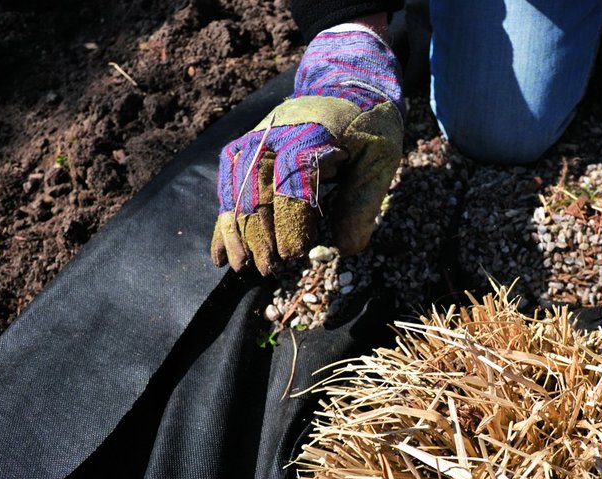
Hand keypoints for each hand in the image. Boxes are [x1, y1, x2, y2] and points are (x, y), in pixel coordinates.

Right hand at [211, 25, 403, 274]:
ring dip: (236, 231)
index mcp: (312, 134)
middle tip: (269, 269)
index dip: (291, 220)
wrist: (347, 85)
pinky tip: (220, 253)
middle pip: (257, 187)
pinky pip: (228, 186)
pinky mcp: (246, 148)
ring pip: (235, 188)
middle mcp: (276, 133)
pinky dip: (223, 221)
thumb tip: (345, 248)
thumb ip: (364, 201)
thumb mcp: (381, 158)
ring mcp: (256, 139)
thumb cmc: (368, 126)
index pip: (292, 181)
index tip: (294, 255)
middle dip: (260, 233)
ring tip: (240, 267)